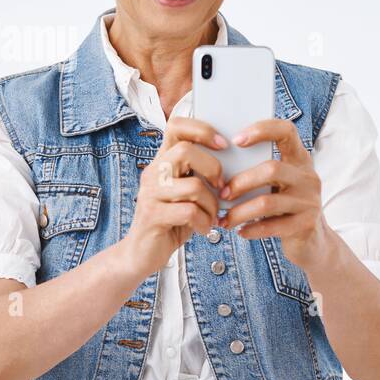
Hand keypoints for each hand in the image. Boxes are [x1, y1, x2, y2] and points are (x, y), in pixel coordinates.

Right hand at [121, 116, 226, 276]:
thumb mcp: (188, 192)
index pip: (176, 126)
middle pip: (185, 151)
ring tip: (213, 216)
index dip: (202, 129)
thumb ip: (202, 174)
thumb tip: (237, 162)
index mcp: (163, 161)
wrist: (142, 253)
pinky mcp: (153, 216)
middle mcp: (154, 172)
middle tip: (221, 187)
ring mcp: (151, 193)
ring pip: (193, 186)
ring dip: (212, 204)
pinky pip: (189, 212)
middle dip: (213, 169)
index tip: (224, 145)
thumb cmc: (173, 220)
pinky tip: (205, 228)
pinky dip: (205, 222)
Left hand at [218, 118, 329, 269]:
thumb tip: (219, 166)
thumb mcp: (280, 184)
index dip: (261, 130)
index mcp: (300, 159)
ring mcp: (309, 201)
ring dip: (240, 212)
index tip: (236, 140)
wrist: (313, 240)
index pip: (286, 131)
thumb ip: (260, 171)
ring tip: (224, 219)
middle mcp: (308, 177)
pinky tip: (240, 231)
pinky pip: (272, 226)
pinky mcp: (306, 224)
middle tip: (222, 194)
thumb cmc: (285, 206)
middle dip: (241, 182)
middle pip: (272, 169)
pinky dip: (251, 229)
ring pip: (267, 202)